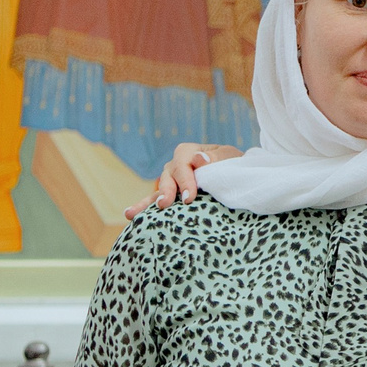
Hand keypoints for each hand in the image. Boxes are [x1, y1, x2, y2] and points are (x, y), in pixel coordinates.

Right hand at [126, 142, 243, 217]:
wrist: (236, 175)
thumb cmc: (233, 164)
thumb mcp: (230, 157)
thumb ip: (217, 158)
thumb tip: (198, 159)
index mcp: (189, 152)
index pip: (183, 164)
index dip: (185, 181)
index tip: (189, 198)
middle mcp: (176, 165)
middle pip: (168, 176)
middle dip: (167, 191)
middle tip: (165, 204)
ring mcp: (170, 180)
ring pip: (158, 189)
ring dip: (146, 201)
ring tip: (133, 213)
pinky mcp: (170, 195)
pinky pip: (154, 201)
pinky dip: (143, 207)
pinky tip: (129, 215)